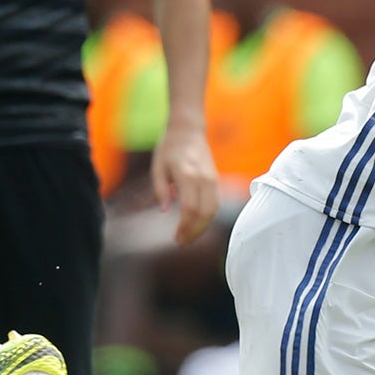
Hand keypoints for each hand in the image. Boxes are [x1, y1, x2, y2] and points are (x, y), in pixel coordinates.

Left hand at [152, 125, 220, 245]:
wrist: (188, 131)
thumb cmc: (169, 148)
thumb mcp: (157, 168)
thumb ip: (160, 190)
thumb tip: (164, 211)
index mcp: (187, 175)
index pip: (190, 209)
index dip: (184, 227)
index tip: (176, 238)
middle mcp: (203, 178)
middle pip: (205, 213)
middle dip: (194, 232)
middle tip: (182, 242)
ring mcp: (212, 179)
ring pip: (213, 211)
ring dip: (202, 227)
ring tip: (189, 237)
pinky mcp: (216, 180)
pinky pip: (216, 204)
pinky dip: (208, 218)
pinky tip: (197, 224)